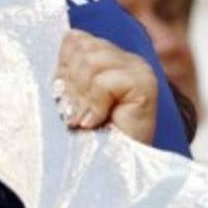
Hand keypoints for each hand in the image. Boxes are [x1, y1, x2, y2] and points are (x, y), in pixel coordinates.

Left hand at [54, 29, 159, 144]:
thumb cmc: (95, 136)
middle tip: (73, 112)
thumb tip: (67, 37)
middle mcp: (126, 58)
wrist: (117, 170)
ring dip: (81, 97)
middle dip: (70, 84)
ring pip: (90, 62)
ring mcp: (138, 69)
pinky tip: (94, 122)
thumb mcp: (74, 98)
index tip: (64, 98)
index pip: (76, 40)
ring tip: (83, 119)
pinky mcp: (144, 85)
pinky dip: (94, 106)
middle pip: (81, 49)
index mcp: (109, 56)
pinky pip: (103, 83)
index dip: (63, 68)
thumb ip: (70, 71)